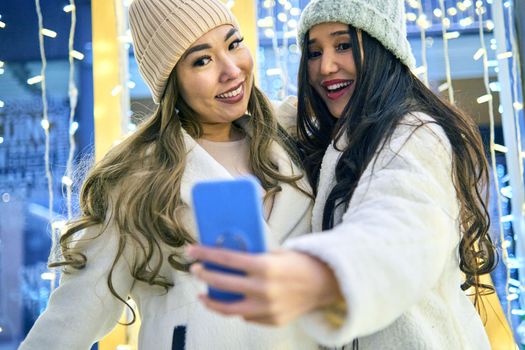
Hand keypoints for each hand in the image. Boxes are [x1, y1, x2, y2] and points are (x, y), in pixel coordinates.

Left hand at [186, 245, 342, 325]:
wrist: (325, 284)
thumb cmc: (300, 263)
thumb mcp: (276, 252)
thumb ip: (253, 256)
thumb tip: (228, 256)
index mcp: (265, 267)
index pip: (227, 259)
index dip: (206, 254)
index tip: (192, 251)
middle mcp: (264, 289)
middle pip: (222, 283)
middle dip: (204, 274)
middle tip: (195, 269)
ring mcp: (267, 308)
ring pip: (229, 309)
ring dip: (211, 301)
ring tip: (203, 295)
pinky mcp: (272, 320)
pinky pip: (247, 316)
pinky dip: (236, 309)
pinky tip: (230, 302)